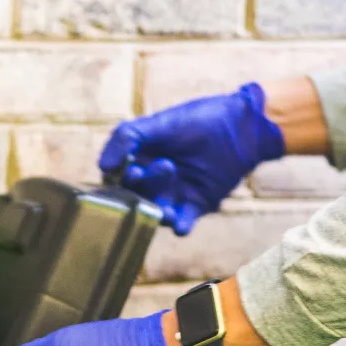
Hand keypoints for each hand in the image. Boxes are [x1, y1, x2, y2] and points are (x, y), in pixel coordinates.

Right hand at [99, 82, 286, 235]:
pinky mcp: (196, 205)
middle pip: (136, 196)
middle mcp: (153, 179)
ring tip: (167, 207)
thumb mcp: (159, 124)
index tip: (134, 169)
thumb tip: (102, 166)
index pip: (118, 176)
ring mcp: (174, 194)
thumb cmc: (200, 120)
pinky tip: (180, 224)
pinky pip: (182, 221)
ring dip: (159, 212)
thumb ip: (127, 139)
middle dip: (146, 188)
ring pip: (156, 212)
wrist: (243, 127)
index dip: (121, 178)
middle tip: (166, 167)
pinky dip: (179, 225)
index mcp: (140, 157)